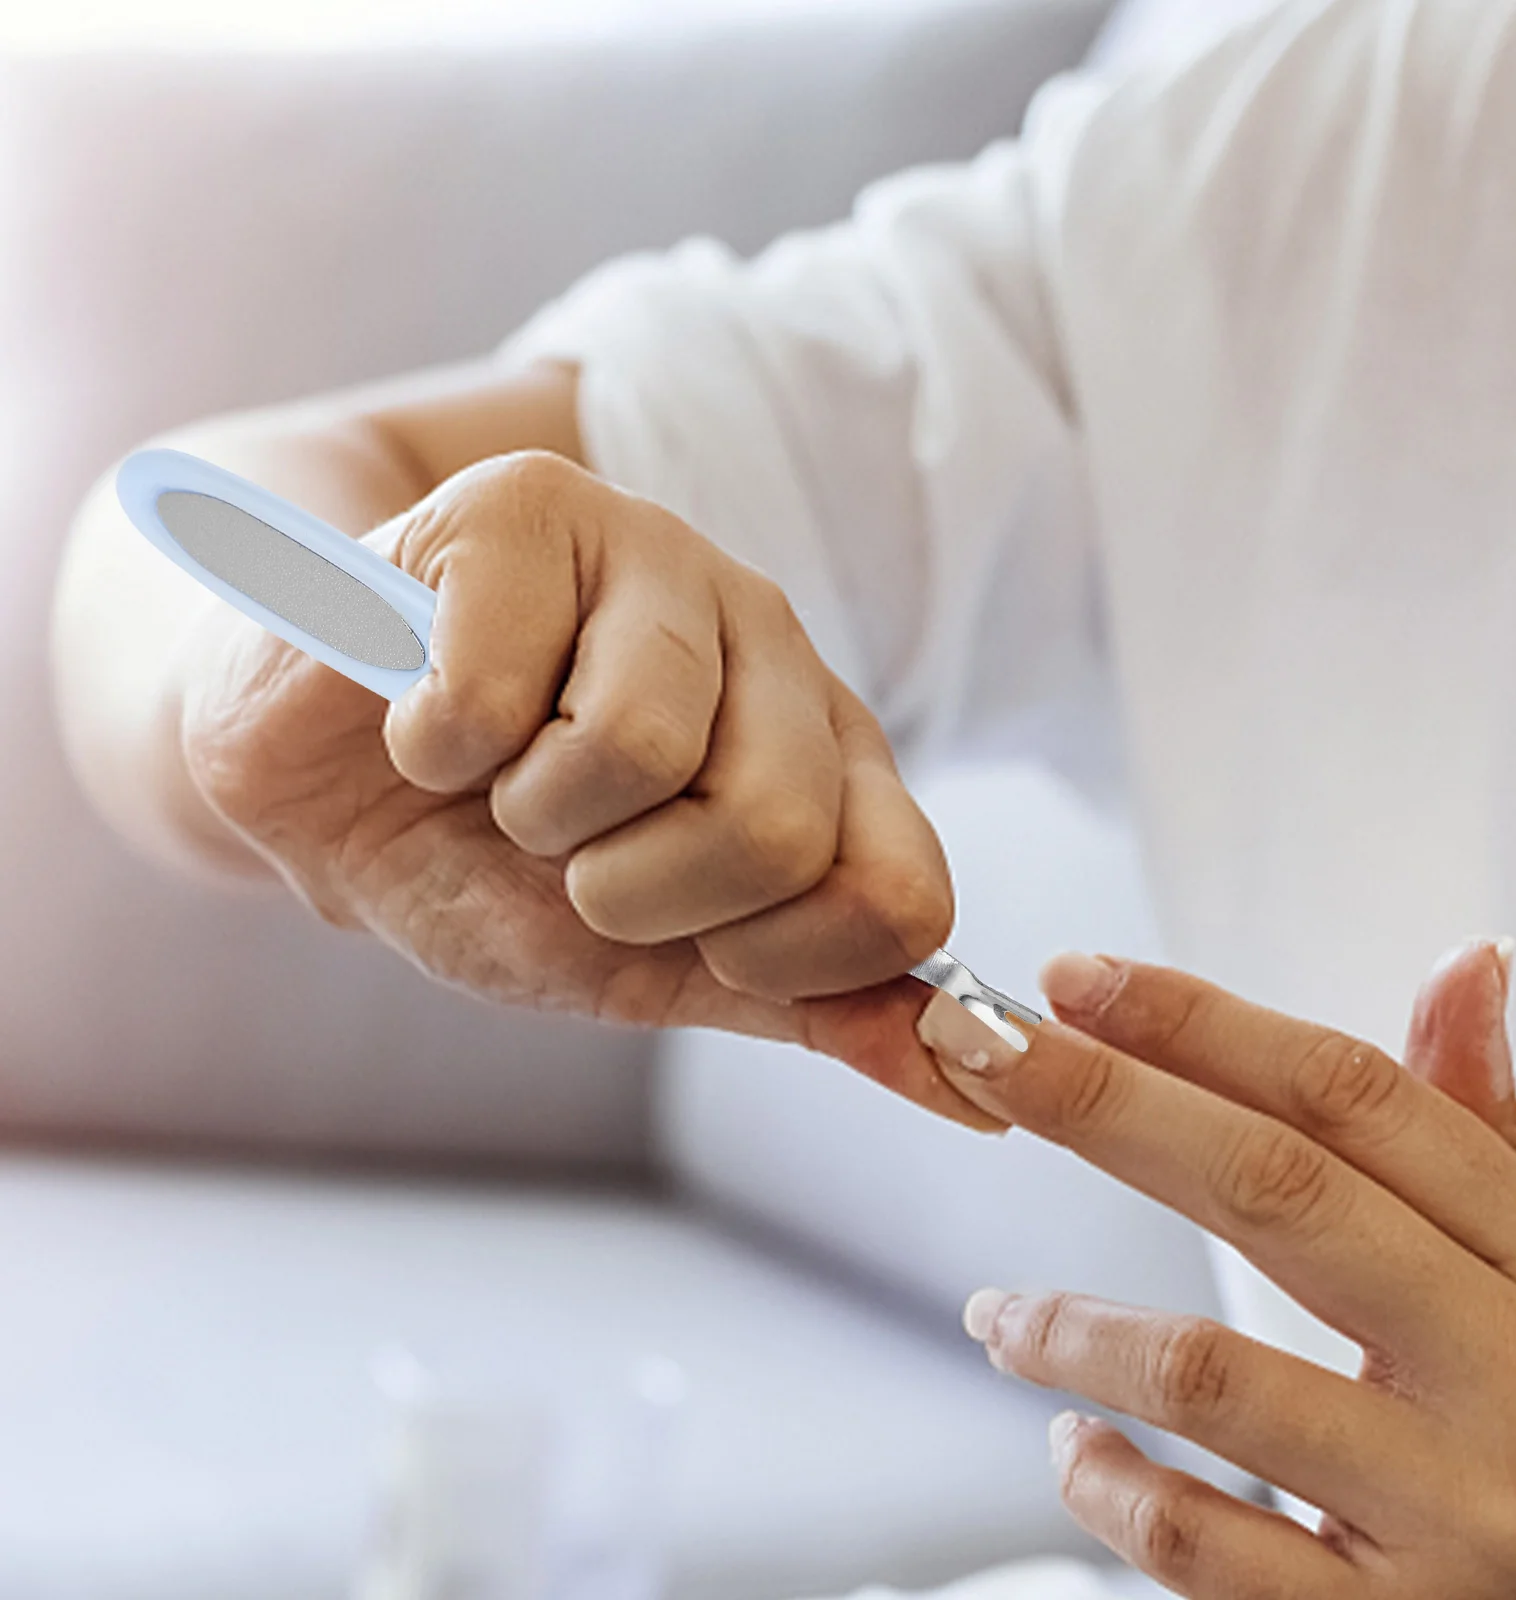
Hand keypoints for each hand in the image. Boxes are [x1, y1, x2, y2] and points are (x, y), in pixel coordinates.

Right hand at [175, 449, 989, 1127]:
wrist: (324, 778)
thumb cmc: (493, 867)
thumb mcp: (659, 966)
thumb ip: (813, 1006)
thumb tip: (982, 1093)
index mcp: (826, 753)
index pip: (903, 891)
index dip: (783, 960)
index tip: (690, 947)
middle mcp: (769, 641)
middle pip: (775, 828)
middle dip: (633, 895)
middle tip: (570, 851)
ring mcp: (657, 555)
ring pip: (636, 747)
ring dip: (531, 815)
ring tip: (501, 775)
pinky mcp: (528, 505)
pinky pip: (493, 694)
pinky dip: (434, 747)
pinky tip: (429, 711)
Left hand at [937, 939, 1515, 1594]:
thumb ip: (1482, 1131)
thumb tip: (1464, 961)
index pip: (1351, 1098)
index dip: (1198, 1022)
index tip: (1077, 977)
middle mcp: (1512, 1374)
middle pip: (1270, 1189)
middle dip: (1103, 1104)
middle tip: (983, 1052)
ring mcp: (1458, 1510)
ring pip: (1211, 1372)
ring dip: (1071, 1325)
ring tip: (996, 1316)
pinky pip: (1208, 1551)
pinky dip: (1111, 1490)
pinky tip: (1072, 1450)